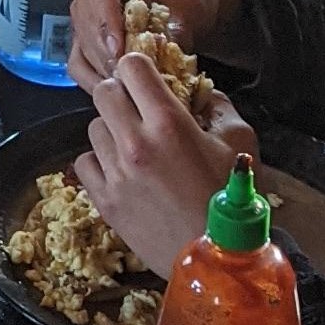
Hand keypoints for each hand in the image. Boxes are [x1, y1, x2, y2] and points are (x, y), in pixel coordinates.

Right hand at [68, 0, 238, 86]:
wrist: (188, 5)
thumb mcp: (190, 6)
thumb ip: (176, 27)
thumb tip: (165, 50)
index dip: (109, 24)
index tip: (119, 52)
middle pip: (87, 21)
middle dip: (108, 52)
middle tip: (131, 76)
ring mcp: (81, 9)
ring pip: (82, 45)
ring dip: (106, 68)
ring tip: (133, 84)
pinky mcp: (81, 36)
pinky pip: (79, 63)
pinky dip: (97, 79)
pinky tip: (121, 89)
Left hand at [72, 54, 256, 277]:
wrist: (217, 257)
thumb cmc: (232, 197)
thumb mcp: (240, 141)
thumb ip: (217, 106)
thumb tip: (198, 88)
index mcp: (169, 123)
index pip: (131, 67)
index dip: (139, 68)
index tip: (148, 79)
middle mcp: (135, 143)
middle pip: (105, 92)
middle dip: (122, 95)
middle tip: (138, 110)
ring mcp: (115, 173)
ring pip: (93, 127)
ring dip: (112, 130)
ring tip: (135, 147)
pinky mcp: (103, 199)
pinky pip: (84, 162)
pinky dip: (99, 162)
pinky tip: (121, 171)